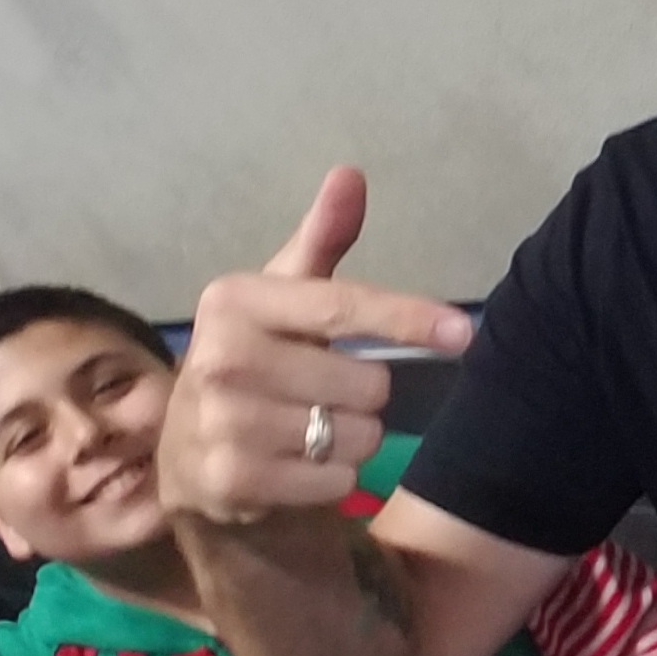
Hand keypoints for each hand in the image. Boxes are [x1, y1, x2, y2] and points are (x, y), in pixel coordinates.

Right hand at [158, 168, 471, 525]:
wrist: (193, 460)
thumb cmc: (255, 365)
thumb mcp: (281, 301)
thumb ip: (321, 241)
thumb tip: (350, 174)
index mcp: (235, 302)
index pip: (344, 307)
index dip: (409, 318)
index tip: (463, 333)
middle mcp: (221, 357)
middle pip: (366, 383)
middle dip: (363, 395)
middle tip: (322, 395)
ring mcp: (223, 423)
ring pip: (357, 435)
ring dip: (350, 439)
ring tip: (306, 431)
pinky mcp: (232, 480)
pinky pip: (336, 479)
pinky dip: (332, 479)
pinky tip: (294, 467)